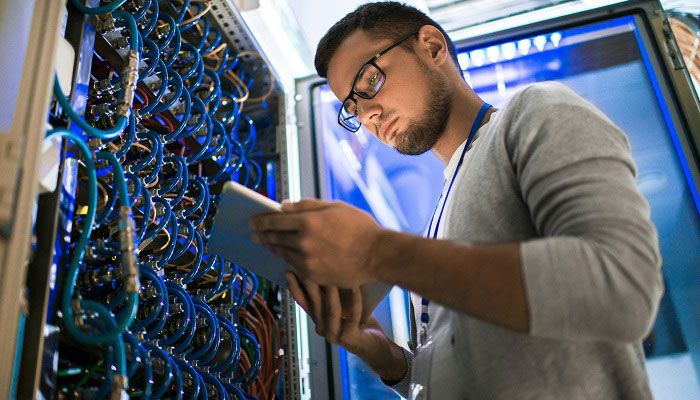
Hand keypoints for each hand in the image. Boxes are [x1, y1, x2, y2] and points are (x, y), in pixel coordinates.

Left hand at [251, 199, 381, 286]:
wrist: (377, 255)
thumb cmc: (359, 227)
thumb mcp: (334, 207)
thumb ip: (306, 206)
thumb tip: (282, 206)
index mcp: (308, 222)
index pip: (274, 220)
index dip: (260, 220)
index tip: (252, 220)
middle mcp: (303, 243)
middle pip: (275, 238)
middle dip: (262, 234)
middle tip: (254, 233)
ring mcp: (308, 262)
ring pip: (283, 253)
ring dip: (273, 247)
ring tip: (267, 244)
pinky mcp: (314, 276)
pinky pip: (295, 266)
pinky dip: (288, 259)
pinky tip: (285, 256)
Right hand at [285, 272, 406, 382]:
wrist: (376, 347)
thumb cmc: (360, 323)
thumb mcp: (343, 307)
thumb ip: (333, 294)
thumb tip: (327, 268)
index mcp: (318, 320)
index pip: (302, 302)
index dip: (295, 287)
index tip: (289, 270)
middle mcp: (321, 328)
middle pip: (314, 303)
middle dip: (312, 283)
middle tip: (311, 265)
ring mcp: (333, 335)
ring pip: (331, 310)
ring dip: (334, 290)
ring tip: (336, 273)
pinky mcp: (348, 338)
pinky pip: (352, 316)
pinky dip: (355, 301)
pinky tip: (357, 287)